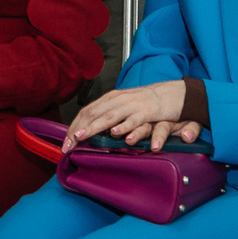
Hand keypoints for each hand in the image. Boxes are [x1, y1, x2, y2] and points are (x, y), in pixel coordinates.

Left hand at [65, 78, 196, 149]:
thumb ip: (108, 116)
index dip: (74, 125)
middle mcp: (118, 99)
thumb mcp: (123, 107)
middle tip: (68, 145)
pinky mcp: (146, 111)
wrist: (171, 93)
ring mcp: (131, 105)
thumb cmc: (145, 103)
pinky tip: (113, 133)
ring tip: (81, 137)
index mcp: (110, 98)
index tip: (66, 141)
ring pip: (108, 116)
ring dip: (93, 127)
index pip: (87, 111)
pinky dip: (122, 126)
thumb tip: (90, 128)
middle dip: (78, 129)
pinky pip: (133, 120)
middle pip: (92, 113)